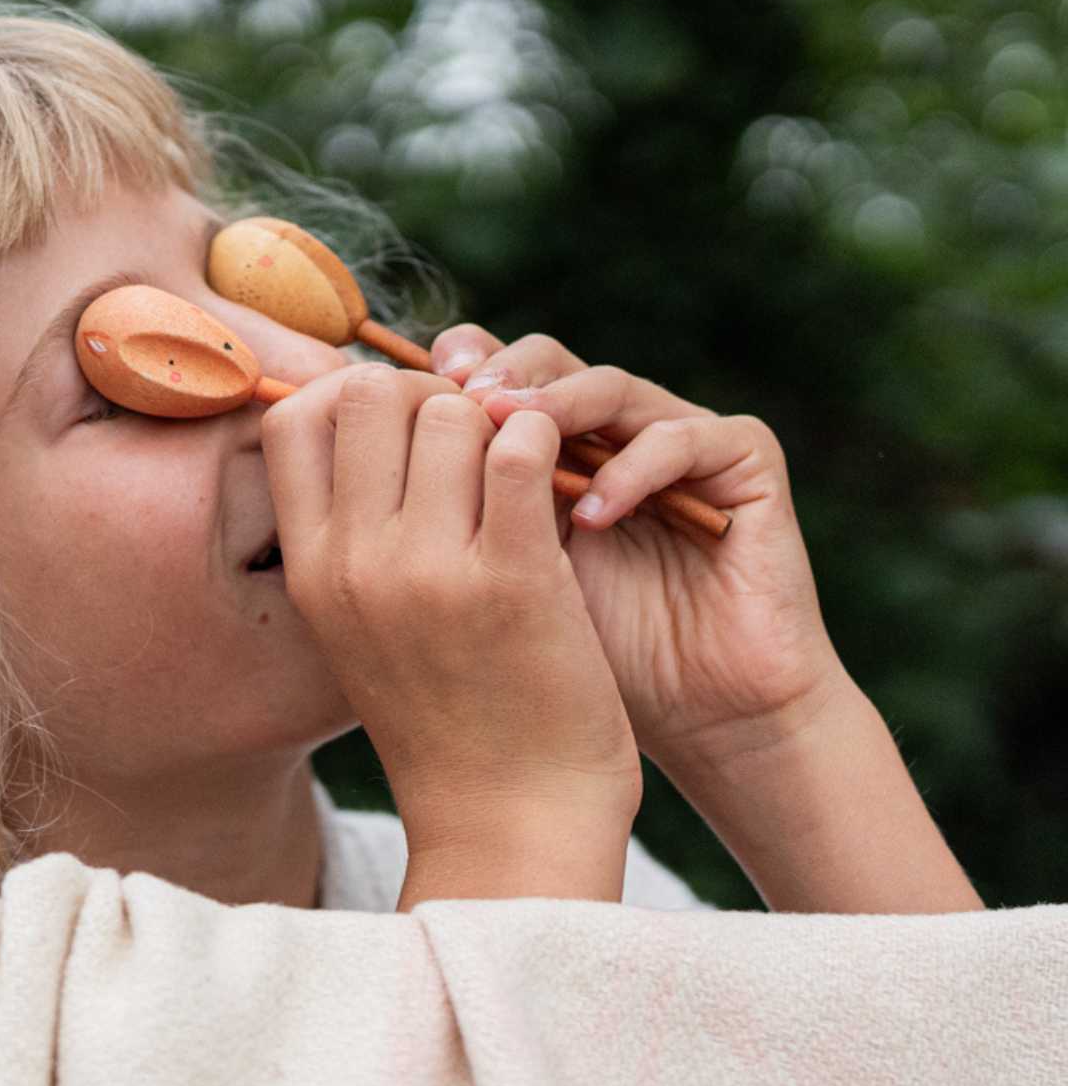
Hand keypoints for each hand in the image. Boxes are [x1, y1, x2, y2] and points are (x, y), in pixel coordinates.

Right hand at [260, 362, 640, 855]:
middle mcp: (354, 564)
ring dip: (495, 420)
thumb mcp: (358, 624)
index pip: (291, 416)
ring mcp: (428, 573)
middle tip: (474, 435)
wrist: (510, 823)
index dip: (350, 393)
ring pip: (450, 413)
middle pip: (370, 394)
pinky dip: (543, 441)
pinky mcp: (512, 581)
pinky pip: (519, 450)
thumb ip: (351, 530)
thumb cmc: (447, 715)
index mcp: (309, 570)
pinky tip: (559, 478)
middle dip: (428, 394)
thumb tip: (360, 414)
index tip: (403, 426)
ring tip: (522, 466)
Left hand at [429, 326, 851, 771]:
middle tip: (463, 400)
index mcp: (539, 445)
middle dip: (497, 378)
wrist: (684, 725)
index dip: (444, 375)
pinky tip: (593, 514)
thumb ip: (434, 507)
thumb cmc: (557, 665)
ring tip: (512, 438)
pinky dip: (633, 469)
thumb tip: (342, 443)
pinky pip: (684, 436)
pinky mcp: (743, 463)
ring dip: (555, 407)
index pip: (486, 372)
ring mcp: (676, 436)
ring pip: (607, 384)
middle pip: (542, 361)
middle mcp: (604, 429)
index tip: (399, 397)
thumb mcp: (480, 579)